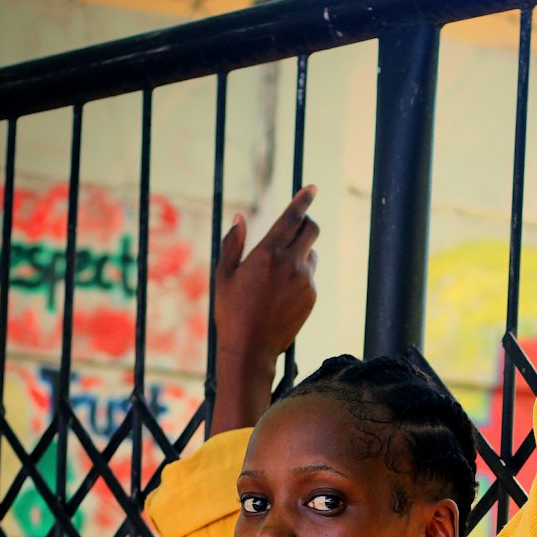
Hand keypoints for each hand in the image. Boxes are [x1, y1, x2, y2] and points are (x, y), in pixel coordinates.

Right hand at [209, 187, 318, 434]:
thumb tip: (240, 218)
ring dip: (301, 252)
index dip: (303, 199)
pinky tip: (282, 293)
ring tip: (279, 272)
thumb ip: (233, 243)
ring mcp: (305, 281)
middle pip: (312, 230)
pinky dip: (301, 275)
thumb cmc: (232, 311)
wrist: (251, 349)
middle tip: (296, 226)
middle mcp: (291, 264)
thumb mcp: (224, 275)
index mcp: (267, 253)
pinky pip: (310, 276)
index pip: (292, 217)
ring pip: (312, 254)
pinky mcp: (312, 297)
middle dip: (306, 222)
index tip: (311, 187)